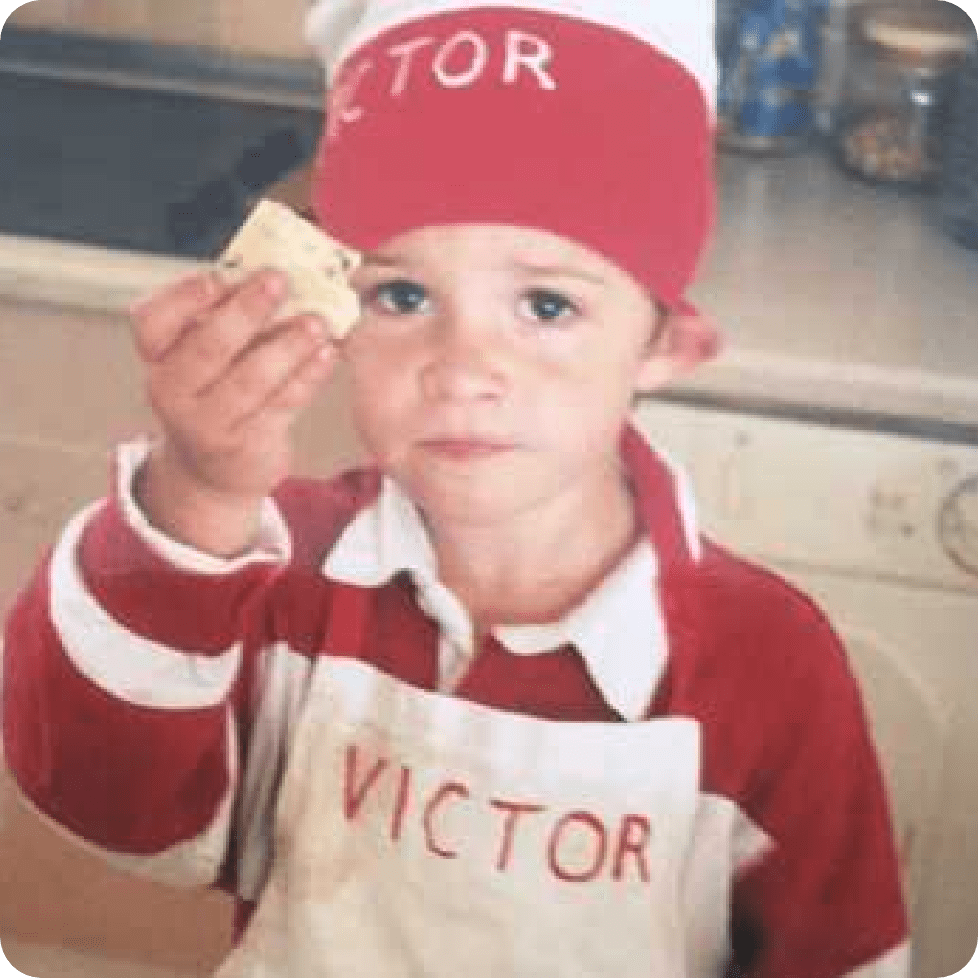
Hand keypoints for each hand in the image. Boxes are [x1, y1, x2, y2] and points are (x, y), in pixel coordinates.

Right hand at [130, 268, 336, 555]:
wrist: (215, 469)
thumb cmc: (217, 390)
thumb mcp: (206, 355)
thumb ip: (225, 317)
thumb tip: (275, 275)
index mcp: (158, 357)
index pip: (152, 322)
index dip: (184, 298)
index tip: (219, 277)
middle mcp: (173, 390)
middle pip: (206, 347)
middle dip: (245, 311)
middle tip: (279, 280)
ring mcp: (207, 423)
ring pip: (249, 380)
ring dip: (287, 346)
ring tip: (317, 322)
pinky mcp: (246, 444)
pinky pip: (281, 404)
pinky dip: (308, 376)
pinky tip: (328, 354)